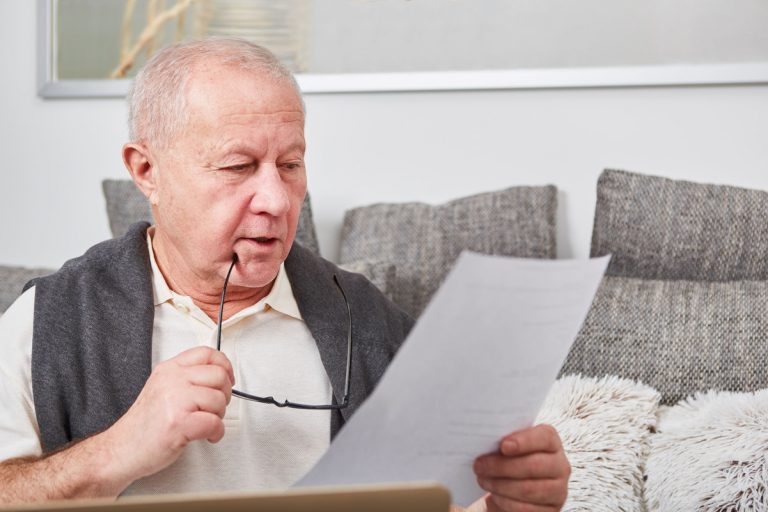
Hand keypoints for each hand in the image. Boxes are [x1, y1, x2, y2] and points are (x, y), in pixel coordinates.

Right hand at [99, 346, 233, 484]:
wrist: (121, 450)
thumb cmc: (144, 424)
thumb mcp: (162, 388)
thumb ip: (186, 378)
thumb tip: (219, 375)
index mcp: (169, 369)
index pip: (207, 353)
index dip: (224, 365)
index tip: (227, 379)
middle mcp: (172, 380)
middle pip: (219, 375)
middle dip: (224, 394)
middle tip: (215, 407)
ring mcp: (175, 400)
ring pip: (219, 399)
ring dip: (219, 415)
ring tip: (205, 422)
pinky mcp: (179, 423)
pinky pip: (214, 423)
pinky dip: (216, 433)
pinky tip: (207, 436)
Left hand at [470, 424, 569, 511]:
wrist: (513, 489)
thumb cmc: (509, 461)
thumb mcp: (509, 448)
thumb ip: (505, 441)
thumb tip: (487, 440)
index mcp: (551, 443)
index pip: (544, 437)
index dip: (524, 441)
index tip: (503, 446)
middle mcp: (560, 466)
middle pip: (533, 465)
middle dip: (501, 466)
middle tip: (479, 465)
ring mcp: (558, 490)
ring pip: (528, 489)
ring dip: (500, 485)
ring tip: (483, 479)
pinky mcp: (551, 510)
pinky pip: (526, 508)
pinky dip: (505, 501)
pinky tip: (494, 495)